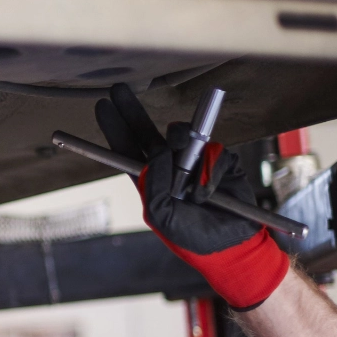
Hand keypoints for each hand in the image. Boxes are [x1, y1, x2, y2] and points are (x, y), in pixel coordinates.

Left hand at [95, 83, 287, 309]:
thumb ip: (154, 188)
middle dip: (132, 112)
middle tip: (118, 91)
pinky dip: (210, 173)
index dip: (116, 130)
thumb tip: (157, 153)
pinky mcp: (221, 161)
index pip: (128, 152)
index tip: (103, 107)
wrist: (233, 245)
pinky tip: (209, 193)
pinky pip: (213, 152)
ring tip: (188, 181)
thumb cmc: (193, 238)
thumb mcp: (163, 218)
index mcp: (152, 181)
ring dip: (183, 152)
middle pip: (148, 133)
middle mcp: (170, 167)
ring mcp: (195, 161)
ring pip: (183, 137)